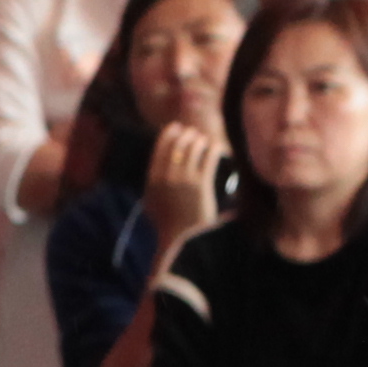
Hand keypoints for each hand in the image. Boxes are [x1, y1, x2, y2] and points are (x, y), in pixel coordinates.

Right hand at [140, 117, 223, 253]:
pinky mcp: (201, 184)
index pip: (160, 148)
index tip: (176, 127)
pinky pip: (208, 158)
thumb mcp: (151, 203)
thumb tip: (156, 168)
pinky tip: (217, 147)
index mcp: (152, 180)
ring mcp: (183, 180)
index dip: (169, 134)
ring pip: (193, 148)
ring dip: (199, 140)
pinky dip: (213, 149)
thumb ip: (152, 185)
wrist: (181, 239)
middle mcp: (166, 177)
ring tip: (204, 141)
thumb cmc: (167, 223)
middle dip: (186, 135)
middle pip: (177, 145)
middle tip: (193, 133)